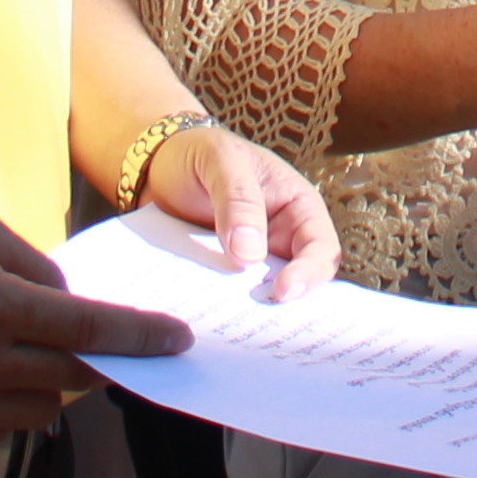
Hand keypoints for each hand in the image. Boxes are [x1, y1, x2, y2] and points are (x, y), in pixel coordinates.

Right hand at [0, 208, 180, 453]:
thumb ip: (33, 265)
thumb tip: (74, 303)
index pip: (86, 328)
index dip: (139, 337)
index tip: (177, 341)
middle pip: (69, 375)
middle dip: (93, 359)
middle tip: (100, 344)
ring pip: (36, 408)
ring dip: (44, 380)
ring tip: (15, 348)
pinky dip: (4, 404)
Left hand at [134, 125, 340, 302]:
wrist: (155, 166)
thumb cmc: (199, 152)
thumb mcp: (221, 161)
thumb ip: (237, 199)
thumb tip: (250, 253)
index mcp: (296, 207)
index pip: (320, 248)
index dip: (309, 273)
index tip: (282, 290)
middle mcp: (280, 239)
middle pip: (299, 282)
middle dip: (284, 303)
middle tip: (260, 319)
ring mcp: (251, 261)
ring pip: (264, 296)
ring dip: (253, 311)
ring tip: (234, 325)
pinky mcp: (221, 276)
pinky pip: (229, 299)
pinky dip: (223, 309)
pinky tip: (206, 318)